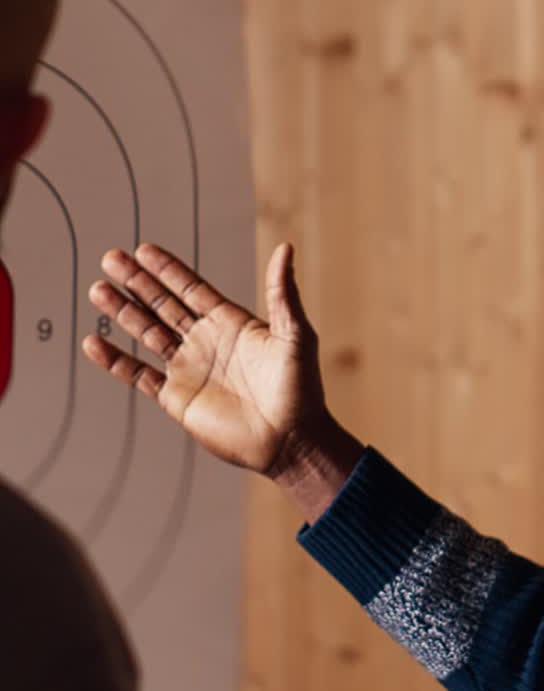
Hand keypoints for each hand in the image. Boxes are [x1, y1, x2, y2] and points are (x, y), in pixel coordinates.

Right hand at [82, 241, 327, 473]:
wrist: (291, 441)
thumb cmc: (301, 389)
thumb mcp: (295, 335)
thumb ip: (282, 293)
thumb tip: (285, 249)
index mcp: (230, 323)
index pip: (191, 289)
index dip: (167, 270)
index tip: (143, 249)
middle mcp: (205, 342)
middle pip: (162, 305)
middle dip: (137, 282)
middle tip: (111, 258)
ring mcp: (189, 369)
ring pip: (147, 334)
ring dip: (122, 313)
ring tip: (98, 290)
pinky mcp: (176, 398)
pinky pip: (139, 375)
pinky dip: (116, 360)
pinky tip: (95, 342)